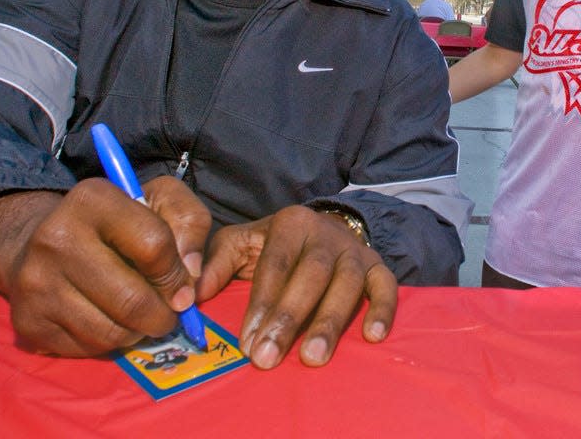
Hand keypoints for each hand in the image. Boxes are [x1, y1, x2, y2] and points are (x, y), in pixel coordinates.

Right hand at [0, 176, 210, 356]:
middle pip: (133, 300)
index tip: (183, 283)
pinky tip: (110, 320)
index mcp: (94, 198)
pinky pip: (89, 349)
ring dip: (138, 331)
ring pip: (112, 333)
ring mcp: (36, 283)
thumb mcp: (160, 201)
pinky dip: (110, 342)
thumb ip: (190, 224)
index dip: (178, 273)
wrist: (38, 242)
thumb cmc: (116, 223)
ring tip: (140, 315)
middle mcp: (56, 237)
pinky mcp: (29, 322)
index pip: (155, 246)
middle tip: (168, 312)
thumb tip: (192, 277)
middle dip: (163, 315)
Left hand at [196, 205, 396, 368]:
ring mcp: (354, 250)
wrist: (321, 228)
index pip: (274, 264)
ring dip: (329, 323)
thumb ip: (216, 264)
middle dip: (288, 319)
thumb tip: (194, 293)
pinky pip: (386, 286)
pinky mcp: (378, 266)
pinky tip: (372, 337)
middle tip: (268, 357)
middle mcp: (325, 233)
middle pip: (310, 275)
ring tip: (312, 358)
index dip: (261, 303)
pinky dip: (382, 310)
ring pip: (346, 284)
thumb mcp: (241, 243)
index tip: (246, 341)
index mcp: (290, 223)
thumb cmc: (274, 245)